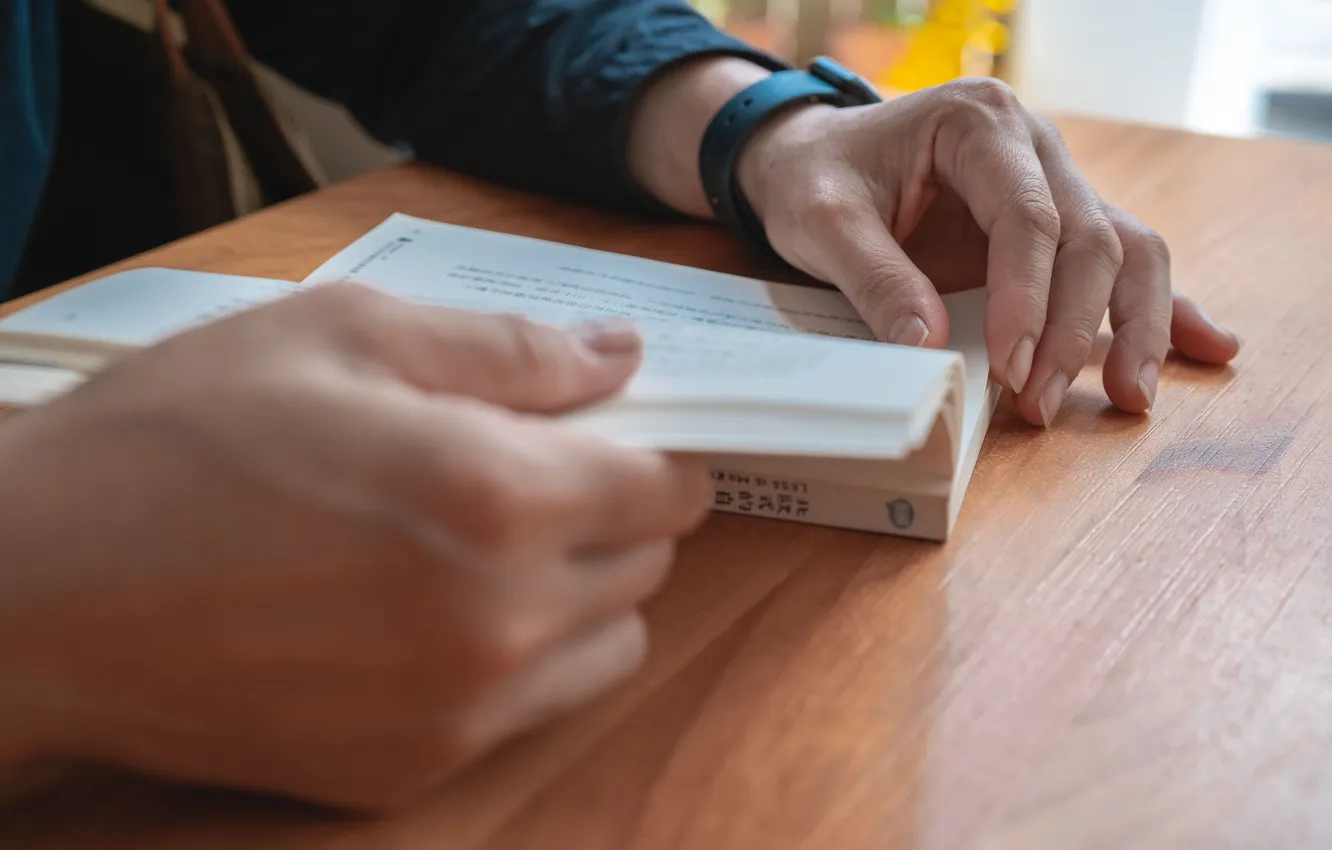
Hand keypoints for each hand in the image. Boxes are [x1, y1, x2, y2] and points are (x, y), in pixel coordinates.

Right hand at [0, 284, 710, 810]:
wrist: (35, 590)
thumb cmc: (179, 437)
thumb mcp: (343, 332)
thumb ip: (508, 347)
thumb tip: (622, 355)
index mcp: (500, 497)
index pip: (667, 487)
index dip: (653, 449)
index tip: (612, 433)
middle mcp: (501, 620)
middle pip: (646, 565)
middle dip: (610, 511)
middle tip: (523, 472)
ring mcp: (458, 711)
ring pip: (606, 646)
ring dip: (578, 591)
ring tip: (478, 546)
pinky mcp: (408, 771)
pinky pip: (526, 709)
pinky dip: (512, 659)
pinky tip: (418, 614)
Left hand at [735, 78, 1240, 425]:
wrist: (812, 156)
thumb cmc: (815, 177)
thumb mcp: (821, 222)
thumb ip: (873, 278)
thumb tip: (931, 348)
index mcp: (979, 125)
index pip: (1028, 217)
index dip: (1028, 298)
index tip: (1012, 367)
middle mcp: (1034, 147)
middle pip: (1089, 239)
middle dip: (1074, 330)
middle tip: (1040, 404)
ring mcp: (1054, 184)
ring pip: (1126, 250)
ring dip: (1136, 326)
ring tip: (1132, 397)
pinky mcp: (1054, 226)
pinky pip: (1123, 262)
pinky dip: (1162, 307)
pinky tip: (1208, 347)